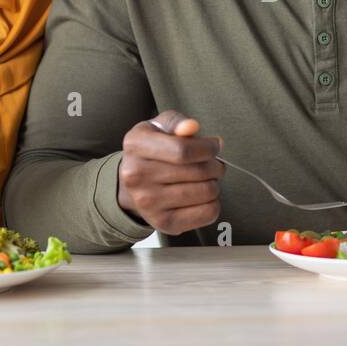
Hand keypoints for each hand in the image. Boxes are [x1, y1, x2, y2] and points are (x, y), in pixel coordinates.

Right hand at [117, 110, 223, 235]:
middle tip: (214, 164)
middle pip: (198, 172)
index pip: (184, 150)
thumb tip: (191, 127)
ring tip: (206, 179)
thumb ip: (176, 122)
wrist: (130, 184)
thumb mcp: (158, 127)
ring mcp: (148, 203)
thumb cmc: (151, 151)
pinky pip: (207, 213)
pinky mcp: (163, 223)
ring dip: (214, 183)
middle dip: (215, 165)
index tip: (215, 146)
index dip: (208, 148)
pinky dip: (213, 203)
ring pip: (206, 192)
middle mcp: (136, 176)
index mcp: (135, 146)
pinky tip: (202, 196)